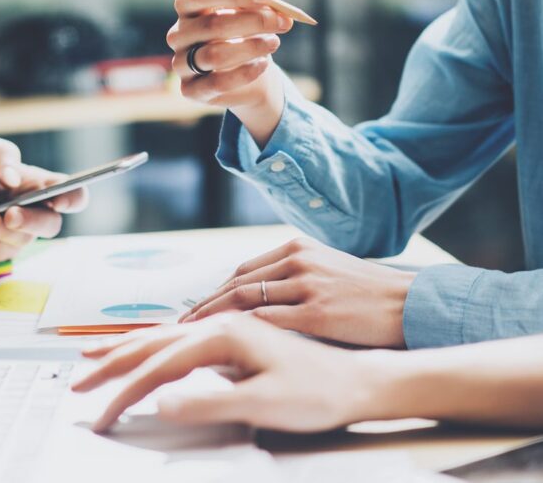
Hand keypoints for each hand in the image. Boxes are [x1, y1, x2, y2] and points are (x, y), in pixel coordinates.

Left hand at [0, 134, 87, 261]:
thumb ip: (1, 154)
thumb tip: (15, 178)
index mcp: (37, 185)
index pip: (71, 194)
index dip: (74, 198)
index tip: (60, 199)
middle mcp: (32, 212)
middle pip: (52, 224)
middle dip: (32, 220)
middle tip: (10, 214)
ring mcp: (15, 235)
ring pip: (20, 240)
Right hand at [73, 314, 376, 432]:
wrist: (357, 379)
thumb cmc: (318, 392)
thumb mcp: (266, 403)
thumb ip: (211, 401)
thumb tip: (161, 402)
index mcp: (225, 334)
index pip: (161, 364)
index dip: (126, 390)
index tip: (101, 414)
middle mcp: (222, 323)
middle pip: (155, 341)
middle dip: (114, 361)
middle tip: (79, 378)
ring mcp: (228, 328)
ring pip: (166, 335)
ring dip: (128, 348)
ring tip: (97, 354)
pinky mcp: (234, 337)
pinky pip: (181, 338)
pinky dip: (154, 345)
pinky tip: (149, 349)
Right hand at [166, 0, 294, 146]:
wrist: (249, 72)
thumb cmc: (245, 32)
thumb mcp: (249, 7)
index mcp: (187, 8)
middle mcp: (178, 35)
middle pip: (211, 25)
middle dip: (253, 22)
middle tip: (281, 21)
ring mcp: (181, 64)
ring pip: (215, 55)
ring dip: (252, 47)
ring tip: (274, 42)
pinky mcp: (191, 90)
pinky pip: (217, 82)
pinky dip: (245, 72)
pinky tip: (263, 64)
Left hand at [180, 237, 414, 347]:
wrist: (407, 303)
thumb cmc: (366, 292)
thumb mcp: (324, 269)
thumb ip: (291, 277)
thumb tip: (258, 295)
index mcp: (296, 248)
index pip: (243, 270)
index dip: (216, 291)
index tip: (197, 308)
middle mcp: (296, 260)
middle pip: (237, 282)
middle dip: (206, 304)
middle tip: (183, 323)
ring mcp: (306, 284)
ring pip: (245, 298)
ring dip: (214, 317)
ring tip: (194, 334)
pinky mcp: (317, 312)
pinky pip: (268, 320)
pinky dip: (242, 330)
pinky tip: (227, 342)